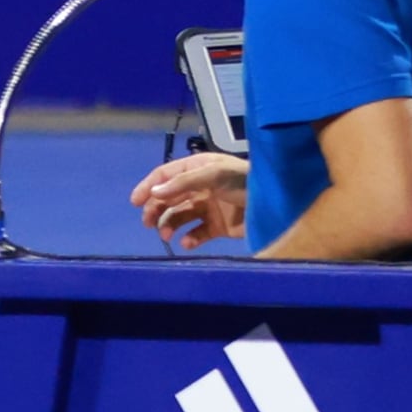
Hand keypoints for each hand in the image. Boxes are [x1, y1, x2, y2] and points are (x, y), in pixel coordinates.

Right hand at [130, 152, 248, 249]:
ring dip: (169, 226)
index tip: (135, 202)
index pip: (166, 175)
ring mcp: (209, 207)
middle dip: (155, 210)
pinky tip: (187, 243)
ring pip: (179, 217)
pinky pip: (196, 234)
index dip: (149, 187)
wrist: (276, 203)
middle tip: (147, 223)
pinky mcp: (218, 227)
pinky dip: (189, 240)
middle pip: (169, 198)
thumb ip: (183, 183)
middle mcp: (201, 187)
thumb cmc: (244, 181)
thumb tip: (154, 193)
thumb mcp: (213, 175)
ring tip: (166, 235)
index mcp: (198, 169)